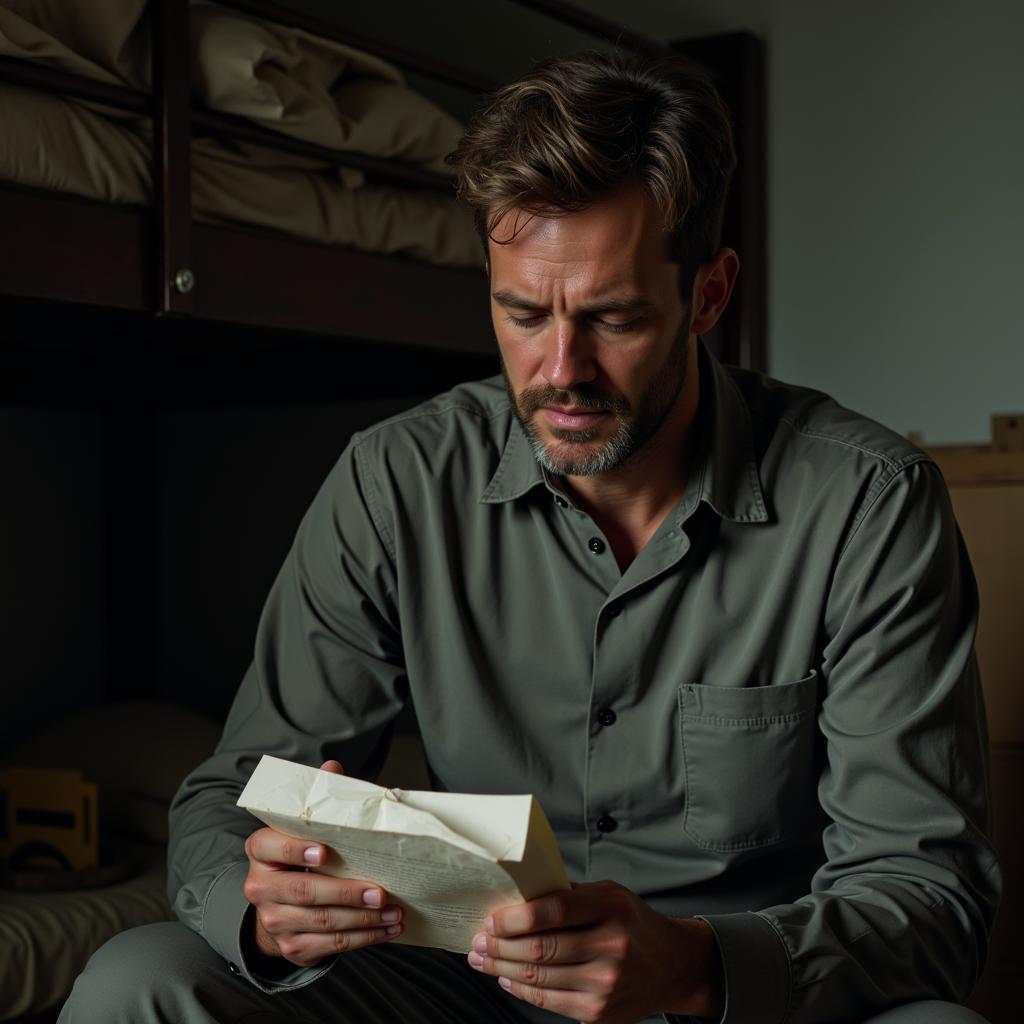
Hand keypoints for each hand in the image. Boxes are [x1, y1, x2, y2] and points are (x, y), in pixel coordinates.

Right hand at [242, 759, 403, 966]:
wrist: (278, 907)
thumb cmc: (299, 857)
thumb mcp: (303, 826)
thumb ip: (317, 799)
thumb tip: (333, 767)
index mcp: (261, 850)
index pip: (272, 847)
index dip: (297, 850)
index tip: (326, 851)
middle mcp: (261, 887)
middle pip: (304, 891)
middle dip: (346, 893)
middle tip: (380, 892)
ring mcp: (275, 920)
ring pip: (322, 922)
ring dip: (363, 920)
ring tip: (394, 912)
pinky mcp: (292, 946)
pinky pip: (330, 945)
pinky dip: (363, 938)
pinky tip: (387, 929)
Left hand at [466, 880, 722, 1022]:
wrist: (672, 967)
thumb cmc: (634, 923)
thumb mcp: (610, 895)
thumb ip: (570, 894)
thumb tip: (520, 895)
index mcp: (611, 909)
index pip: (555, 910)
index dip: (516, 917)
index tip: (491, 918)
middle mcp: (610, 946)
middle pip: (541, 948)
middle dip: (500, 945)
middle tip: (477, 940)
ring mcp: (604, 983)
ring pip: (539, 976)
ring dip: (501, 967)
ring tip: (481, 958)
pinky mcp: (598, 1011)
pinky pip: (548, 1000)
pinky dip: (521, 989)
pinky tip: (506, 977)